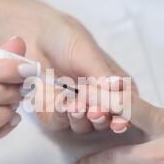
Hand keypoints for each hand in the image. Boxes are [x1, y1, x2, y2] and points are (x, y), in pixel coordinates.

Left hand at [27, 13, 135, 133]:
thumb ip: (101, 73)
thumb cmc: (68, 40)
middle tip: (94, 112)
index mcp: (117, 89)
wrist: (36, 36)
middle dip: (100, 117)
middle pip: (105, 122)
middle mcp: (99, 104)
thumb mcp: (87, 52)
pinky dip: (58, 115)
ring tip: (74, 106)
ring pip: (83, 126)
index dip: (124, 116)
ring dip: (79, 118)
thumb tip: (116, 87)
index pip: (127, 108)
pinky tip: (57, 103)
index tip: (118, 120)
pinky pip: (58, 122)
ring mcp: (78, 112)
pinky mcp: (55, 115)